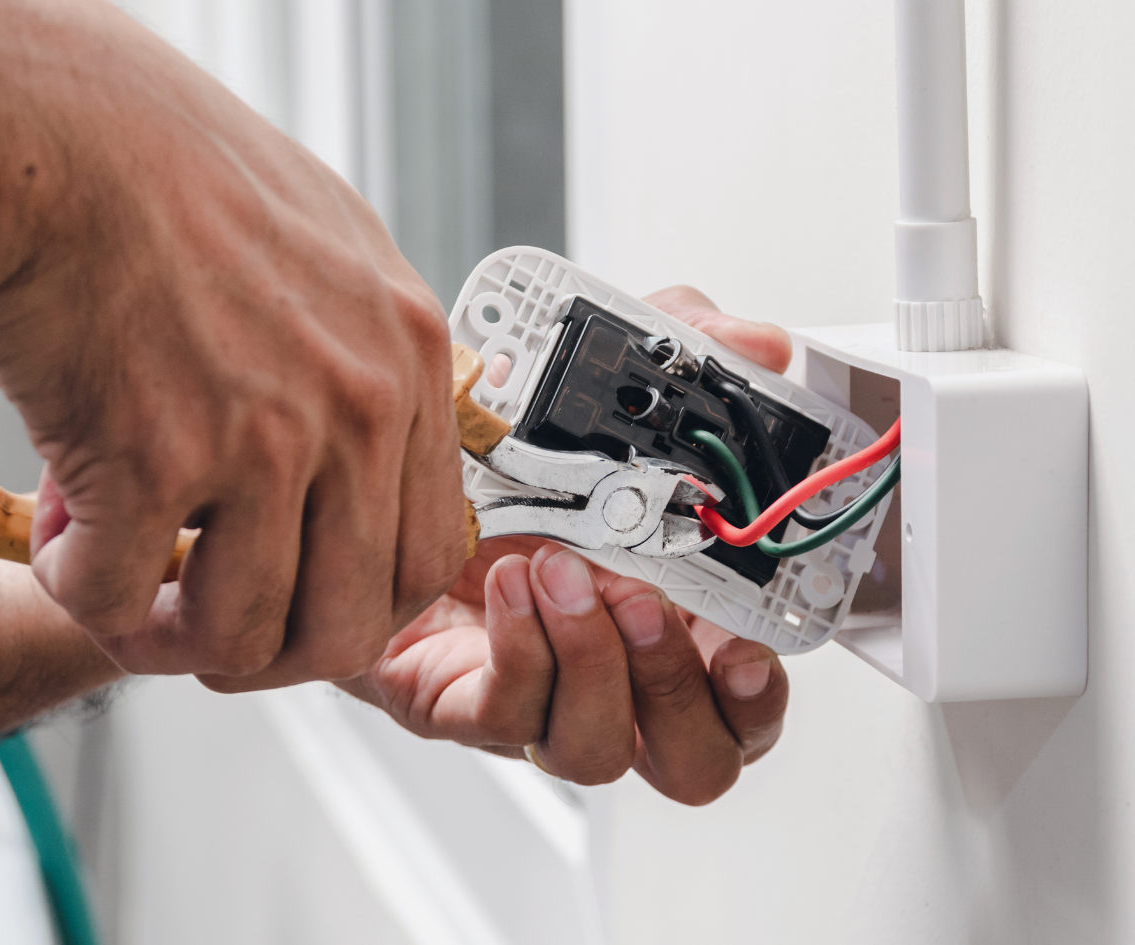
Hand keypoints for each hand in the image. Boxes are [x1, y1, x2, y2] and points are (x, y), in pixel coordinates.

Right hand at [0, 3, 466, 685]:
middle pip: (346, 628)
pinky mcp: (152, 458)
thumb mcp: (332, 250)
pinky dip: (76, 591)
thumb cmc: (171, 176)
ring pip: (238, 637)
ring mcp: (263, 440)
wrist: (52, 135)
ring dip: (165, 636)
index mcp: (410, 364)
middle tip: (201, 624)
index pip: (427, 560)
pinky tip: (56, 538)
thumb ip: (368, 359)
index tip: (295, 604)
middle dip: (266, 653)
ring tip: (114, 579)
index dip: (352, 608)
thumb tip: (369, 450)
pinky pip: (115, 598)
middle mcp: (356, 409)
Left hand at [341, 288, 791, 803]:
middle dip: (674, 687)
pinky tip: (510, 586)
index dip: (756, 692)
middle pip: (692, 759)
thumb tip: (761, 345)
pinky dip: (518, 652)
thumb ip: (687, 352)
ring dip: (590, 662)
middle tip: (641, 603)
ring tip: (558, 572)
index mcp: (674, 619)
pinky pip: (504, 718)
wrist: (373, 462)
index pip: (744, 702)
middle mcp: (616, 676)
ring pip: (595, 750)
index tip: (744, 646)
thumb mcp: (604, 379)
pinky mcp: (459, 703)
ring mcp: (540, 699)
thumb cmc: (502, 446)